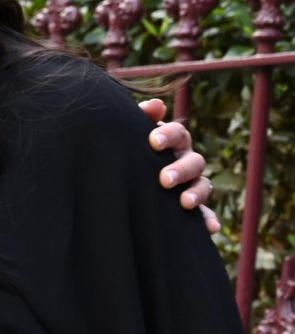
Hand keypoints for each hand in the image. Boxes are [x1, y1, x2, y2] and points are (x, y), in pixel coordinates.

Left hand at [139, 99, 219, 233]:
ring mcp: (191, 183)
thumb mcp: (131, 133)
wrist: (123, 174)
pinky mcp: (191, 206)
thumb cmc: (130, 148)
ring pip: (203, 185)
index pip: (178, 133)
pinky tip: (210, 228)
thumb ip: (142, 117)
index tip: (153, 142)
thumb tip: (156, 105)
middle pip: (194, 161)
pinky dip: (208, 220)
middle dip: (181, 170)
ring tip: (184, 203)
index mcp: (173, 141)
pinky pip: (205, 214)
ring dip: (196, 193)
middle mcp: (186, 160)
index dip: (168, 136)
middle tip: (164, 179)